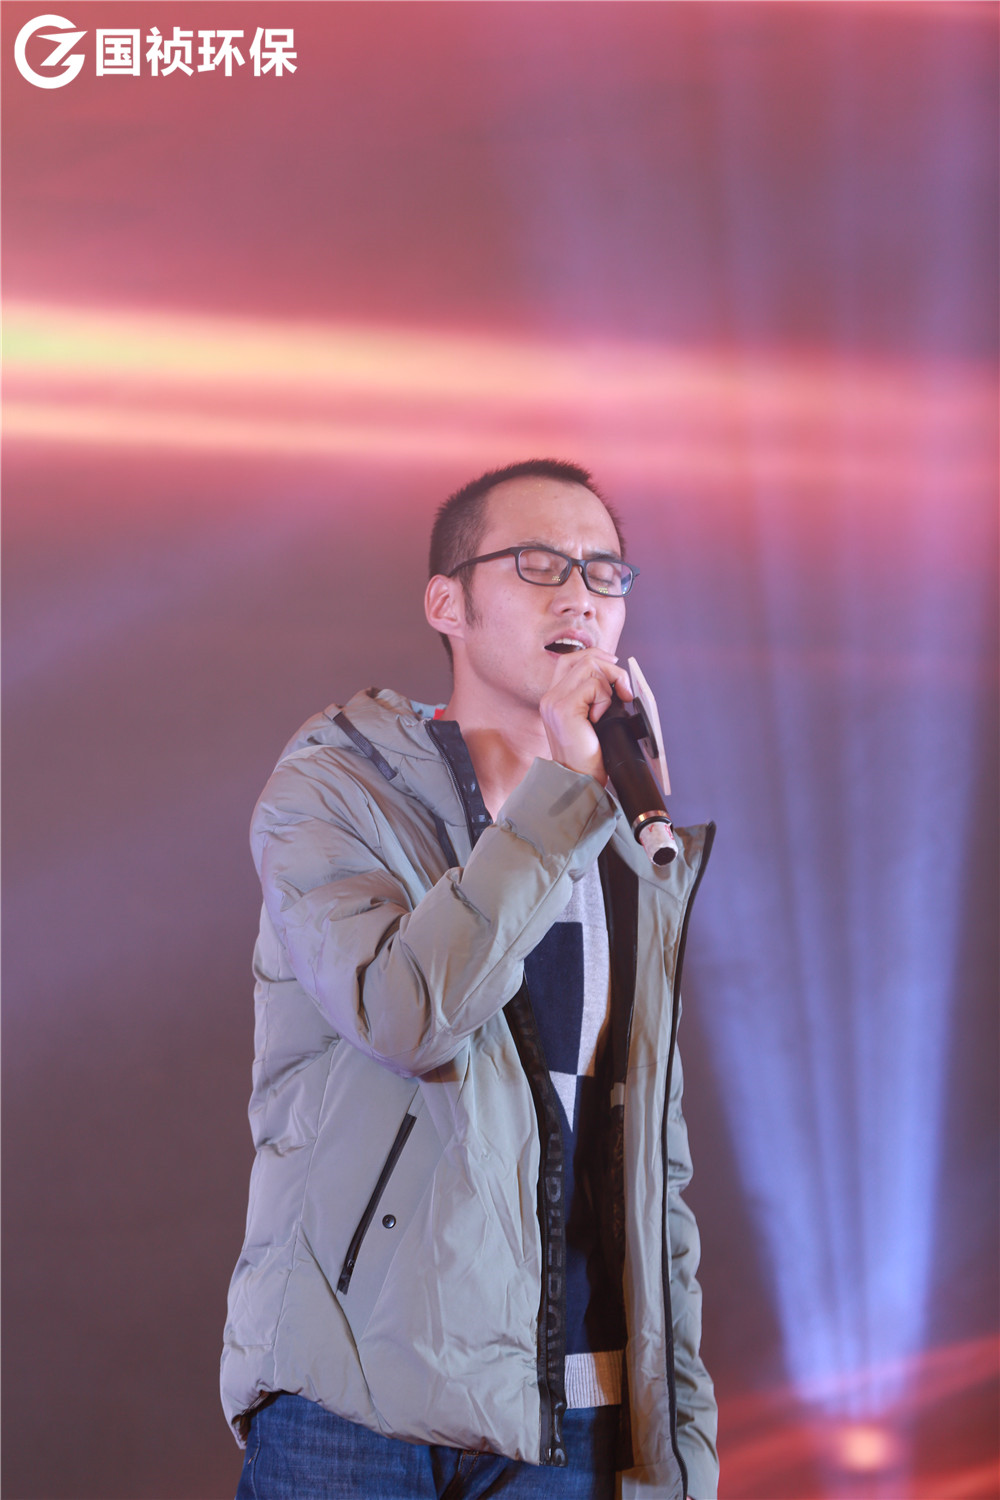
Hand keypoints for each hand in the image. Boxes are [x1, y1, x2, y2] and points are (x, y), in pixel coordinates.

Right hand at [539, 648, 632, 782]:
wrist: (580, 780)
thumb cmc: (588, 755)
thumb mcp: (591, 719)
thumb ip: (593, 696)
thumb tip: (615, 676)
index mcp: (554, 697)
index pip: (571, 659)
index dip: (596, 657)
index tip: (615, 668)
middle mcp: (550, 697)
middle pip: (582, 658)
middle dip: (610, 668)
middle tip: (623, 690)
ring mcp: (554, 701)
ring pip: (589, 667)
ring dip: (609, 684)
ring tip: (609, 707)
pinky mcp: (563, 709)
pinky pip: (593, 686)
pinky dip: (605, 699)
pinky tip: (600, 718)